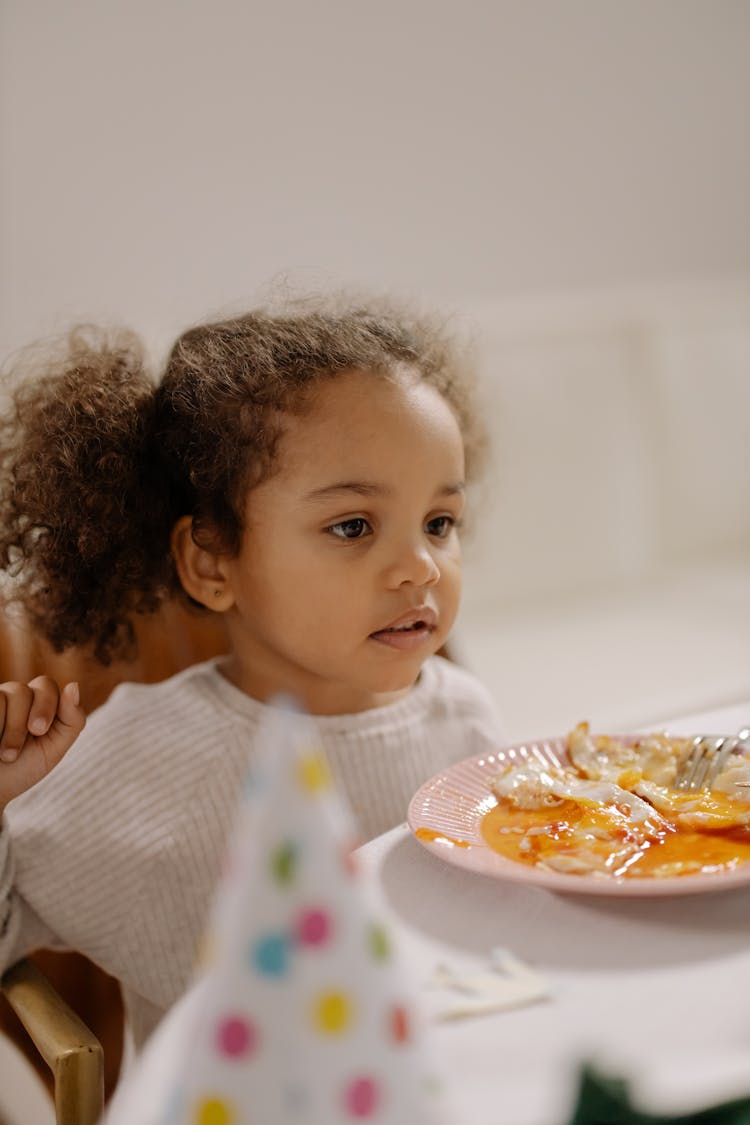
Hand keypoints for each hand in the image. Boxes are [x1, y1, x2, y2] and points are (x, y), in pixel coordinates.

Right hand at [0, 677, 85, 812]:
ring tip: (5, 754)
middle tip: (28, 738)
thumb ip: (71, 719)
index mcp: (35, 704)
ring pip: (11, 694)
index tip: (39, 731)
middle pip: (25, 690)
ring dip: (12, 730)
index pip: (46, 686)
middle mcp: (13, 697)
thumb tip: (73, 686)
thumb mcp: (53, 749)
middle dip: (27, 718)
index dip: (46, 704)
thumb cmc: (20, 770)